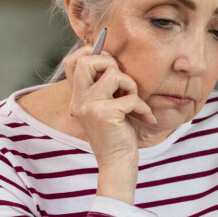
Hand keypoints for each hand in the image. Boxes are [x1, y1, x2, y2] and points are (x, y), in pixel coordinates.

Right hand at [63, 45, 156, 203]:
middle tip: (122, 83)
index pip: (71, 62)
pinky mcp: (105, 114)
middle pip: (87, 60)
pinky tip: (146, 118)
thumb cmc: (117, 134)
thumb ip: (104, 85)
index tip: (109, 62)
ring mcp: (90, 106)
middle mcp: (79, 100)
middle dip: (111, 63)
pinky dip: (143, 107)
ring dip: (131, 86)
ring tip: (134, 102)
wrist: (117, 163)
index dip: (89, 53)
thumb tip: (109, 55)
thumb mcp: (106, 106)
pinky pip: (131, 97)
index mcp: (77, 97)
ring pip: (114, 74)